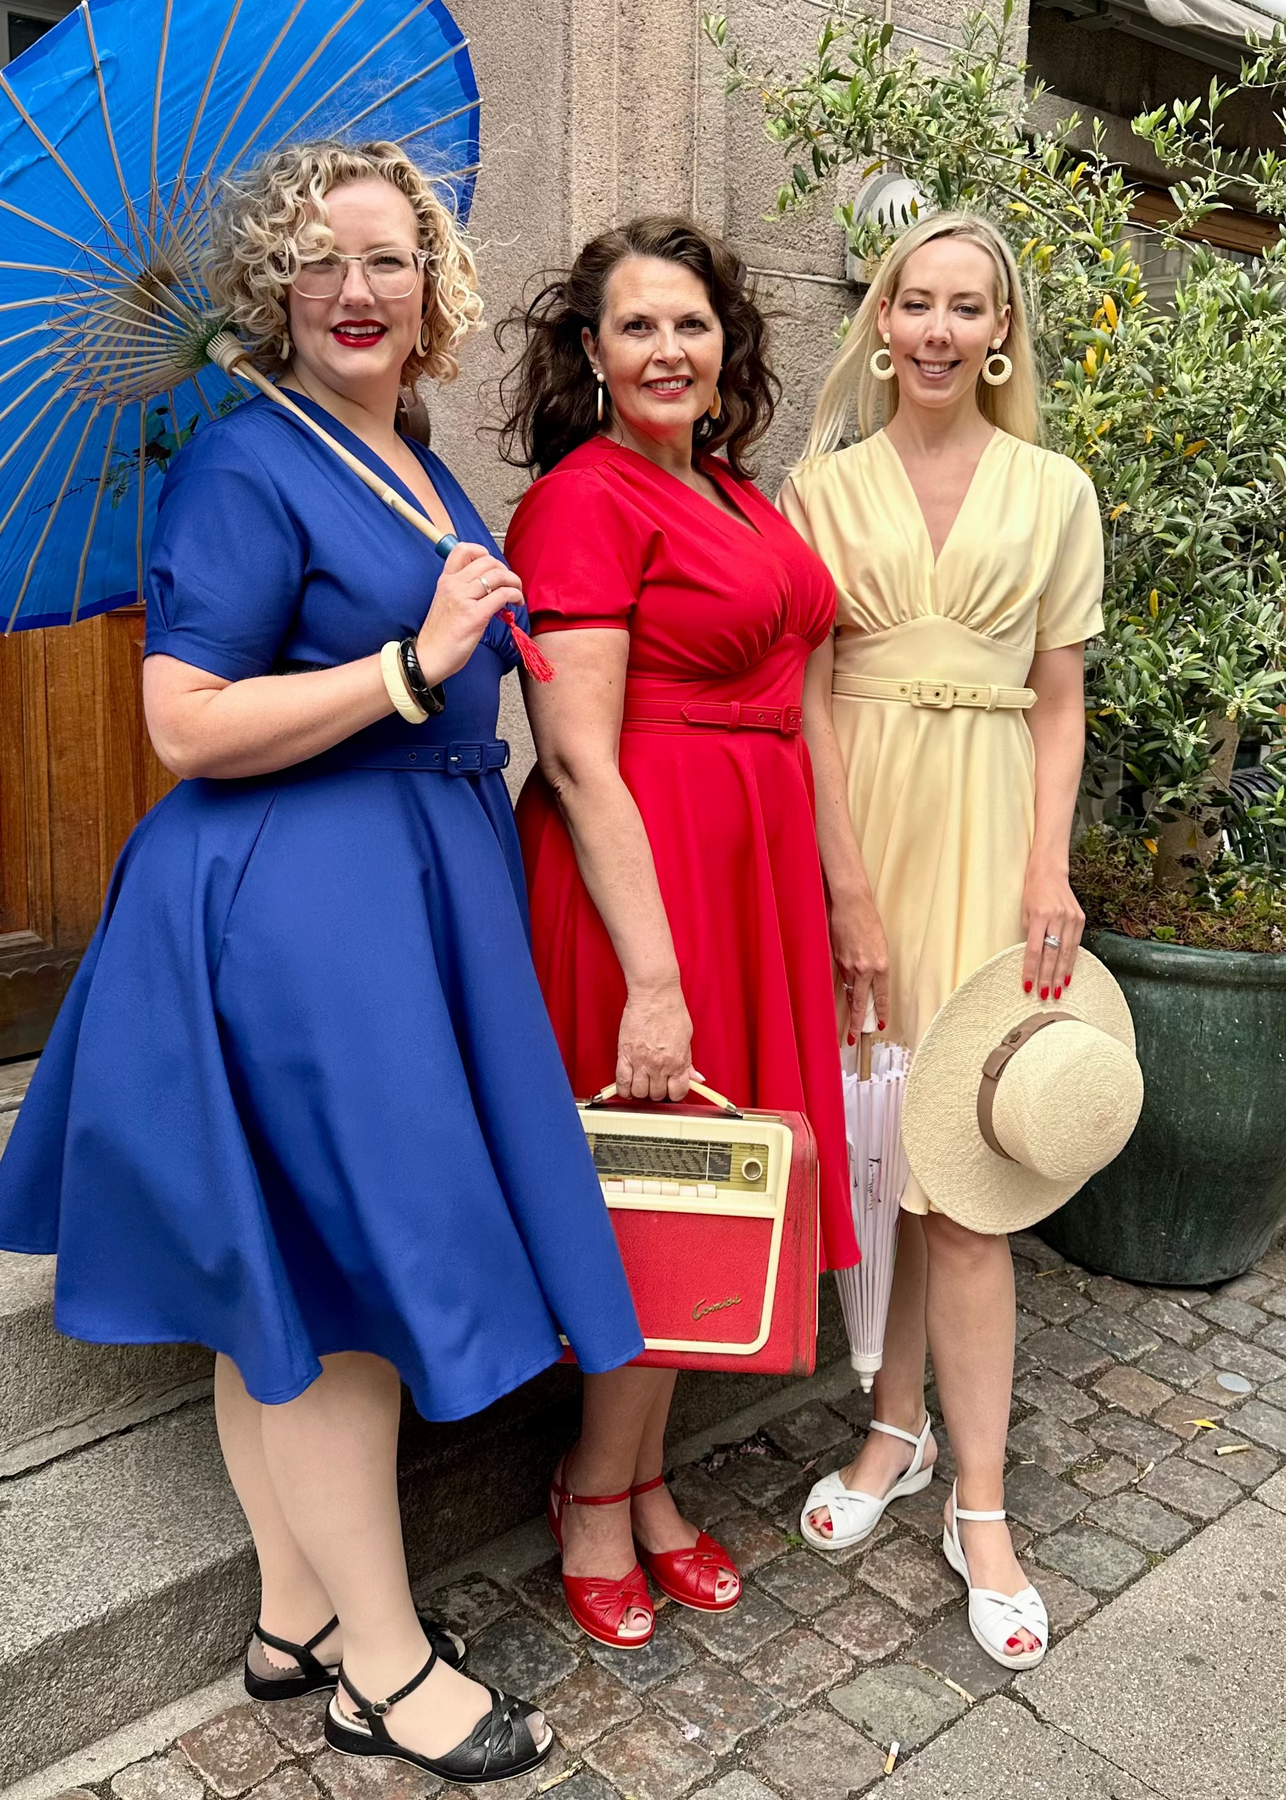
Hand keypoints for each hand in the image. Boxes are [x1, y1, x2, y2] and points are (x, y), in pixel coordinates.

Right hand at [415, 542, 523, 686]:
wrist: (428, 657)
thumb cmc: (438, 636)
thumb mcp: (445, 603)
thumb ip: (462, 591)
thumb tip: (487, 587)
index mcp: (446, 580)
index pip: (463, 549)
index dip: (482, 552)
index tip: (493, 566)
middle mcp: (454, 585)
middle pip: (487, 561)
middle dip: (505, 569)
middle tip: (510, 583)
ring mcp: (464, 599)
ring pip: (498, 575)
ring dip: (514, 582)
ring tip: (516, 593)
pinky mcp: (475, 615)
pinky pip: (503, 594)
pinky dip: (515, 595)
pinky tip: (516, 603)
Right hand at [616, 981, 695, 1101]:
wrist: (654, 994)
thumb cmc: (671, 1010)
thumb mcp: (686, 1038)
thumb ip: (688, 1062)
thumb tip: (696, 1078)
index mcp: (677, 1061)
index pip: (677, 1093)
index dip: (675, 1093)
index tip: (672, 1088)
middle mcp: (659, 1065)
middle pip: (657, 1094)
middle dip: (658, 1091)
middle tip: (657, 1082)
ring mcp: (640, 1061)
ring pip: (639, 1092)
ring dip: (641, 1091)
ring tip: (643, 1082)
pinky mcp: (624, 1055)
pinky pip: (621, 1082)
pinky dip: (624, 1090)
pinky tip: (628, 1087)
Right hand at [830, 887, 890, 1043]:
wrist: (851, 904)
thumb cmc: (868, 920)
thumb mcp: (880, 946)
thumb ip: (875, 966)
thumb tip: (869, 982)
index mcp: (880, 965)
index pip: (880, 996)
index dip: (879, 1012)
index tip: (879, 1025)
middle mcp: (864, 968)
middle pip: (860, 1003)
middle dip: (856, 1023)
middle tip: (854, 1038)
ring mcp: (848, 964)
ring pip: (849, 990)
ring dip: (850, 1004)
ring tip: (848, 1023)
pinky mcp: (835, 959)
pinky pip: (840, 977)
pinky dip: (843, 984)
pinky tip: (842, 991)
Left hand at [1021, 860, 1084, 999]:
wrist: (1050, 872)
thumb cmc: (1032, 893)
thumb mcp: (1025, 912)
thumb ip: (1030, 935)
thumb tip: (1034, 960)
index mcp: (1040, 915)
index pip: (1034, 950)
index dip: (1031, 970)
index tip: (1027, 986)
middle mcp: (1057, 917)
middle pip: (1052, 954)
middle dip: (1047, 977)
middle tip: (1044, 996)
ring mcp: (1071, 918)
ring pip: (1066, 953)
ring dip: (1060, 975)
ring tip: (1056, 992)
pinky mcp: (1080, 919)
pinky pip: (1075, 946)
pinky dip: (1070, 962)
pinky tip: (1067, 977)